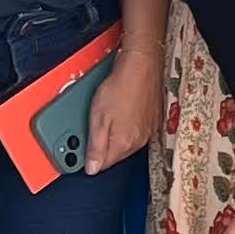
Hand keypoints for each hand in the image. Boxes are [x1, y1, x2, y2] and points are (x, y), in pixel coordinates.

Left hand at [89, 40, 165, 164]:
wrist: (141, 65)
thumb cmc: (120, 86)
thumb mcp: (98, 118)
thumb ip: (95, 146)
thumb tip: (92, 168)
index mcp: (123, 143)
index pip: (102, 164)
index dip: (89, 157)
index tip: (80, 147)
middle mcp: (138, 141)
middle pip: (115, 155)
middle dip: (101, 146)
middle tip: (92, 127)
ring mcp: (148, 131)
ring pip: (126, 143)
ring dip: (114, 136)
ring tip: (107, 115)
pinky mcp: (153, 120)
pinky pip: (136, 132)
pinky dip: (127, 126)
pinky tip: (120, 111)